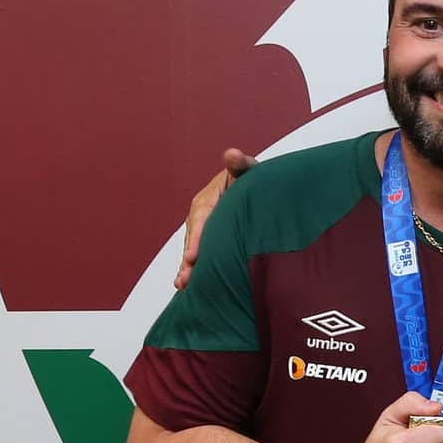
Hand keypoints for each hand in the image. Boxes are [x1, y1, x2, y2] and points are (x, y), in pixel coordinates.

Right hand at [175, 148, 257, 288]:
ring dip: (188, 268)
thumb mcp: (250, 170)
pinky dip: (193, 269)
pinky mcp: (209, 239)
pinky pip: (200, 254)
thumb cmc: (255, 179)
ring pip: (194, 249)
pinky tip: (187, 287)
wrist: (258, 189)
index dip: (198, 238)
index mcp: (209, 197)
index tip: (193, 256)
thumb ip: (242, 164)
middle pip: (194, 238)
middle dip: (189, 260)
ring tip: (183, 286)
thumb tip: (232, 155)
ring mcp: (203, 228)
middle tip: (186, 279)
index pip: (202, 218)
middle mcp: (201, 214)